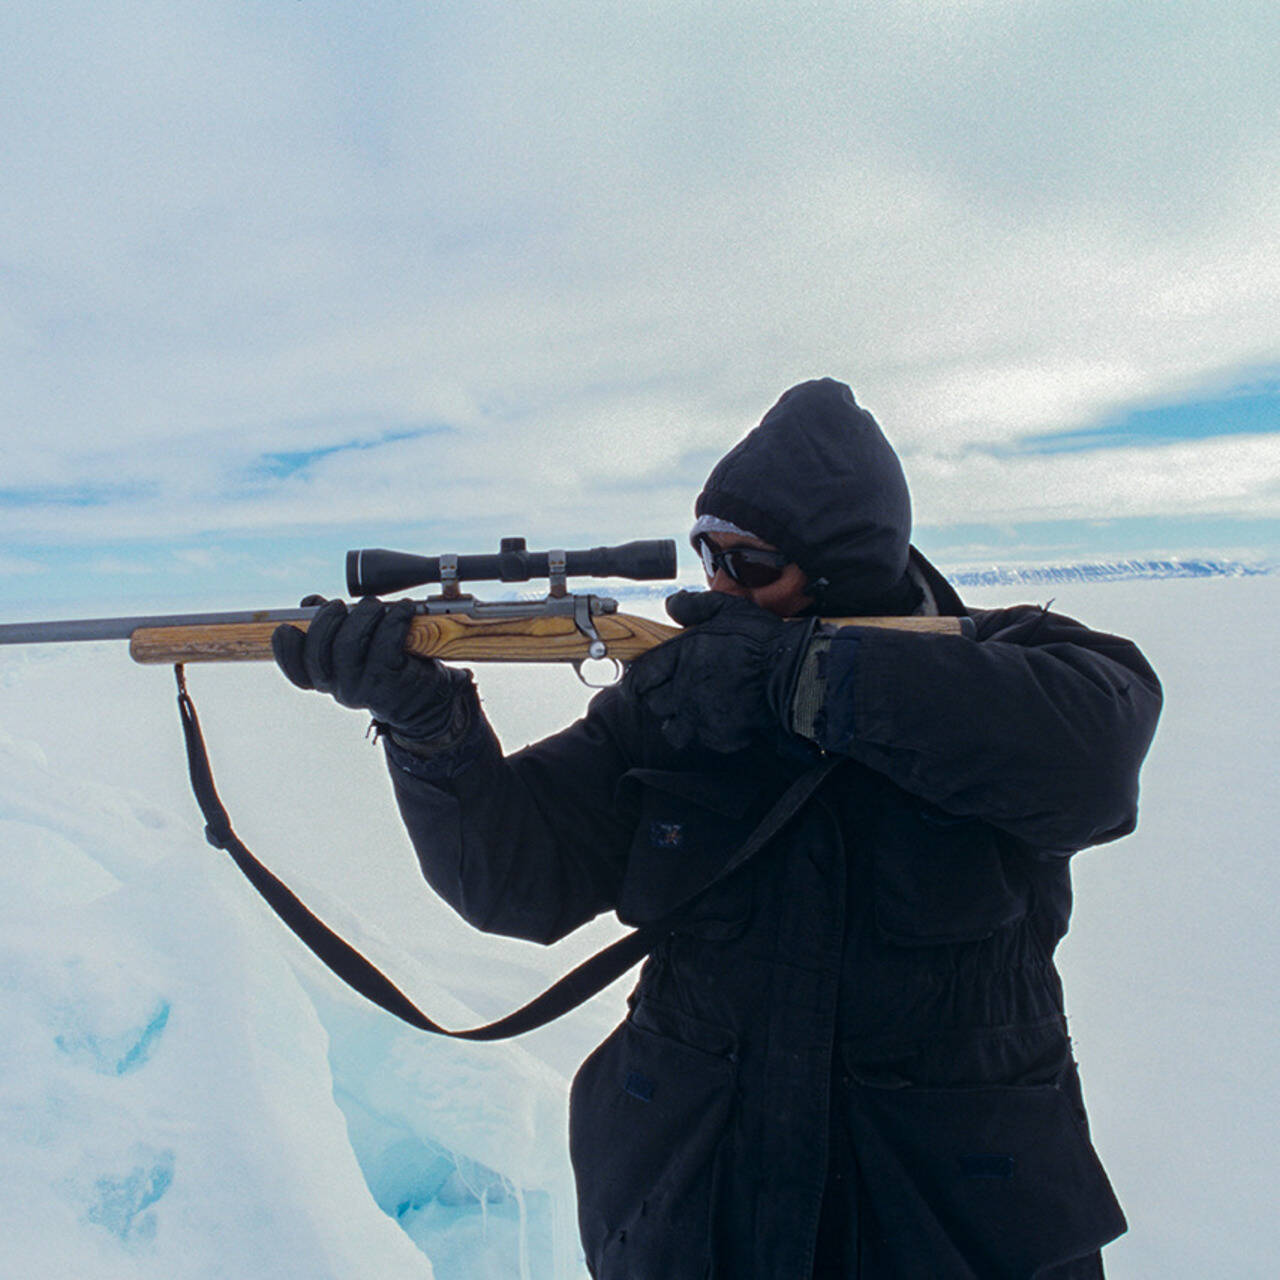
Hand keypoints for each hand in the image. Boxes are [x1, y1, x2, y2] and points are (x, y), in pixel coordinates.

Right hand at [272, 597, 467, 740]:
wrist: (432, 698)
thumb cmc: (392, 664)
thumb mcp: (360, 648)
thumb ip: (335, 626)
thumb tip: (310, 602)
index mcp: (328, 681)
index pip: (296, 671)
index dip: (286, 649)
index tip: (287, 625)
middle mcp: (341, 689)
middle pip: (318, 652)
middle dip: (326, 620)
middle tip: (341, 604)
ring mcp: (365, 689)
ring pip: (349, 645)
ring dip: (362, 615)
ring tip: (375, 605)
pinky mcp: (391, 682)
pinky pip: (385, 644)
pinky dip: (394, 619)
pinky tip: (404, 609)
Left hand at [624, 591, 816, 752]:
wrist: (792, 672)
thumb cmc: (761, 640)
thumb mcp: (727, 609)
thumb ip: (694, 606)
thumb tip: (672, 605)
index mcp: (681, 657)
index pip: (640, 677)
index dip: (639, 680)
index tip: (644, 680)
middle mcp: (685, 689)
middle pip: (653, 704)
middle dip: (661, 698)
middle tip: (677, 690)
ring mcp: (701, 716)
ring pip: (672, 729)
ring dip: (679, 720)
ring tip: (693, 710)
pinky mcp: (720, 736)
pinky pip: (702, 741)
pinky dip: (707, 732)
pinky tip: (720, 718)